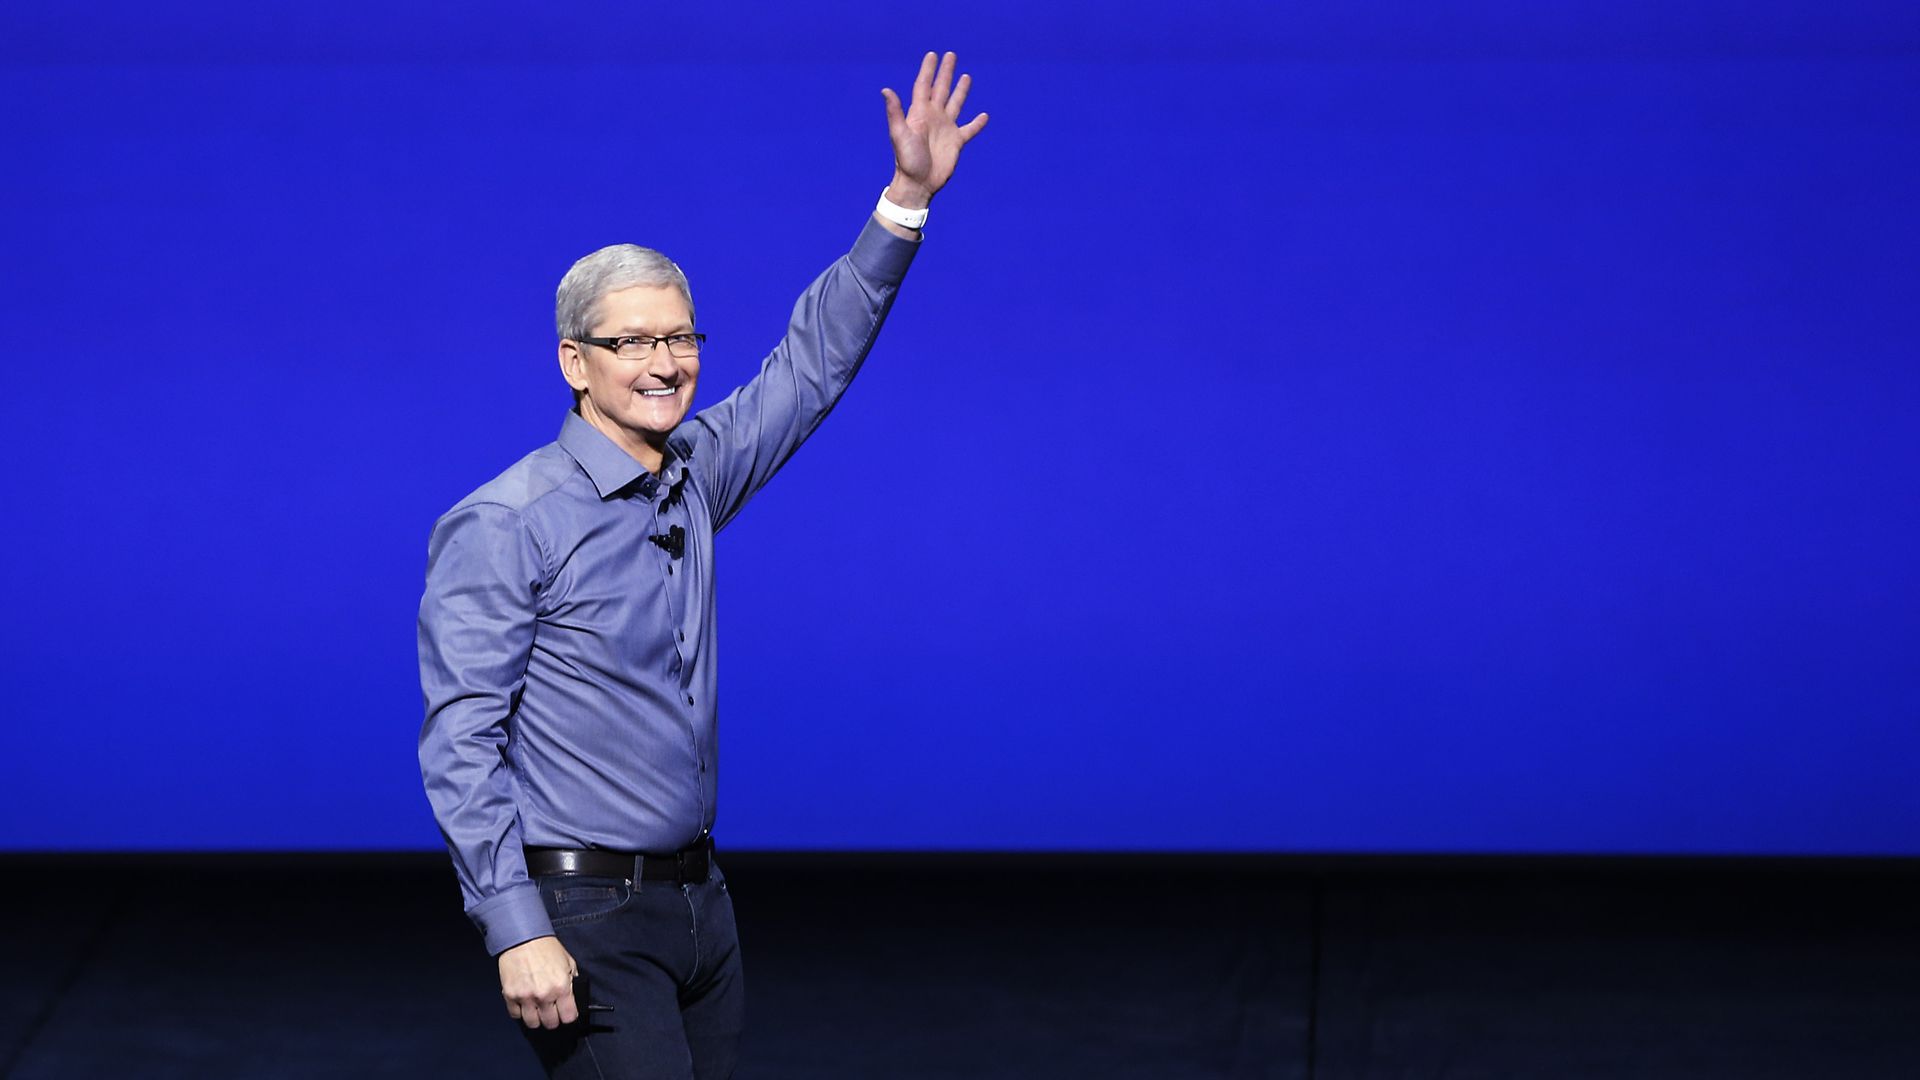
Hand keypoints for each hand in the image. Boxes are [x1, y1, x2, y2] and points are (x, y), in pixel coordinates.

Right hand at [498, 935, 578, 1029]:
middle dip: (553, 1018)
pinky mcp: (510, 995)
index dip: (568, 1016)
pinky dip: (520, 1012)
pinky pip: (515, 1015)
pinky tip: (524, 1003)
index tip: (566, 1013)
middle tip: (551, 1010)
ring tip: (537, 1009)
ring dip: (536, 1018)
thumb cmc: (546, 948)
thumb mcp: (568, 963)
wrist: (522, 938)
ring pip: (532, 1023)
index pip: (569, 1017)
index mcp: (561, 987)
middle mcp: (544, 995)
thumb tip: (573, 998)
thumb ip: (572, 982)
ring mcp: (526, 997)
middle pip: (550, 1023)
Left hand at [881, 51, 988, 208]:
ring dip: (961, 91)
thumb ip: (895, 112)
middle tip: (951, 55)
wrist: (918, 183)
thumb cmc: (906, 160)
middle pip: (941, 89)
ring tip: (966, 76)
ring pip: (956, 104)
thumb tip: (885, 90)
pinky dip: (977, 123)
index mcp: (920, 113)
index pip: (924, 86)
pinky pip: (969, 129)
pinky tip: (984, 116)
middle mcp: (934, 117)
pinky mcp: (956, 142)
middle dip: (945, 73)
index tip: (933, 55)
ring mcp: (946, 129)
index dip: (928, 70)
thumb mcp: (899, 134)